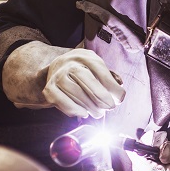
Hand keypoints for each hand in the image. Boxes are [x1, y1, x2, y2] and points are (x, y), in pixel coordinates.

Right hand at [2, 42, 124, 117]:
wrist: (59, 67)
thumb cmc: (85, 71)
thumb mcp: (98, 69)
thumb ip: (110, 79)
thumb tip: (119, 94)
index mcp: (86, 57)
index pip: (101, 71)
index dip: (112, 87)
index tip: (120, 99)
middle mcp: (70, 64)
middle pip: (86, 78)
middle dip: (101, 96)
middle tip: (110, 107)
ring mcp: (58, 76)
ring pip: (74, 91)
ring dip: (89, 106)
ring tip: (98, 113)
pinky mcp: (49, 88)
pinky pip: (60, 100)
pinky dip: (73, 109)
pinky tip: (83, 113)